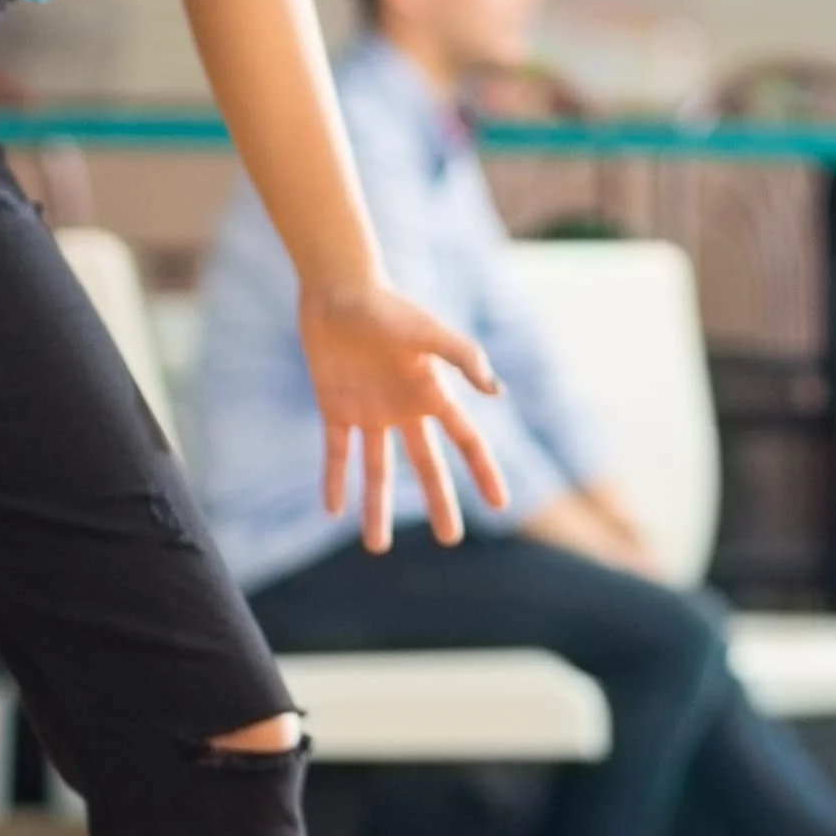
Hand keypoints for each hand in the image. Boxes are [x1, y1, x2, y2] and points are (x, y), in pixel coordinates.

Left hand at [306, 276, 508, 549]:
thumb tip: (496, 393)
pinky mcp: (336, 406)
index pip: (467, 442)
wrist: (338, 288)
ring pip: (378, 470)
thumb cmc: (388, 306)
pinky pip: (337, 451)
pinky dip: (335, 479)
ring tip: (376, 547)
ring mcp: (371, 411)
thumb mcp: (428, 332)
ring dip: (377, 507)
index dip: (484, 473)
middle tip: (451, 539)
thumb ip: (463, 357)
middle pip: (427, 466)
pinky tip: (334, 510)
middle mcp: (405, 409)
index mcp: (433, 394)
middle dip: (440, 502)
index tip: (501, 505)